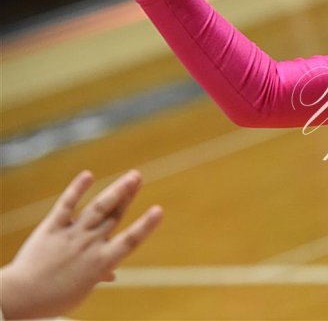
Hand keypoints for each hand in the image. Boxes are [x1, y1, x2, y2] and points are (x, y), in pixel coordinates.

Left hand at [0, 170, 162, 318]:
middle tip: (139, 177)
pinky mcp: (51, 228)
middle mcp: (90, 244)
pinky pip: (66, 206)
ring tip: (130, 175)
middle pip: (114, 216)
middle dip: (128, 195)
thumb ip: (98, 276)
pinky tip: (88, 175)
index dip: (146, 225)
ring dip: (116, 190)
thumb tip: (113, 275)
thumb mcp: (81, 291)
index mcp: (102, 263)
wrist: (21, 297)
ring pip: (98, 208)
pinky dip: (77, 189)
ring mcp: (71, 234)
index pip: (130, 241)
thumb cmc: (53, 299)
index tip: (159, 210)